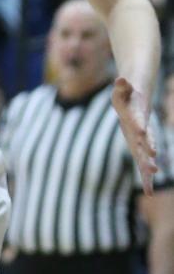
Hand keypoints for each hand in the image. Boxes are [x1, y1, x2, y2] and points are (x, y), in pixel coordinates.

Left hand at [114, 75, 158, 194]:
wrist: (138, 105)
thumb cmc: (127, 98)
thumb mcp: (121, 91)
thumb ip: (122, 87)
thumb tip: (121, 80)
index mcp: (138, 115)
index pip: (139, 119)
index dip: (140, 124)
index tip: (142, 131)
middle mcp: (143, 130)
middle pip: (146, 141)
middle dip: (148, 151)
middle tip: (153, 163)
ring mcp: (142, 142)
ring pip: (145, 156)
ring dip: (148, 167)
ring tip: (153, 176)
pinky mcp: (140, 150)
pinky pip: (142, 166)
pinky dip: (146, 178)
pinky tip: (149, 193)